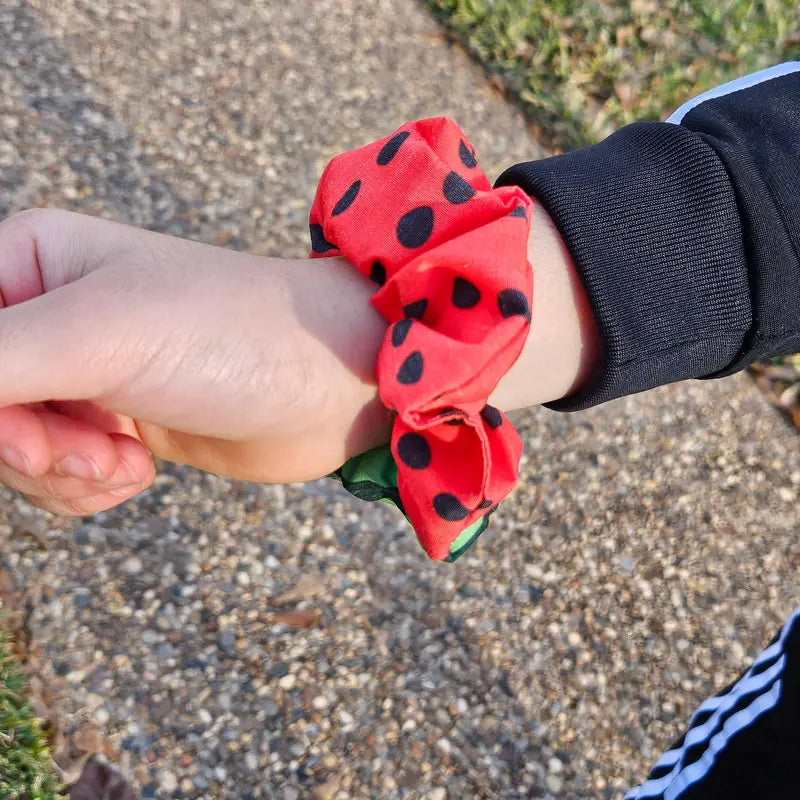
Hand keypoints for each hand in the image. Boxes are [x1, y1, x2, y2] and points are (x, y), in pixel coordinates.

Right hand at [0, 203, 597, 516]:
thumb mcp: (100, 336)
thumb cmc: (235, 334)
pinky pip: (61, 476)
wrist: (336, 382)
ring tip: (125, 460)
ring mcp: (86, 373)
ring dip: (62, 474)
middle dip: (26, 448)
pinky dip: (90, 488)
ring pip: (15, 450)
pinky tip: (140, 470)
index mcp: (31, 263)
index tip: (32, 437)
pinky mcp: (118, 422)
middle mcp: (50, 315)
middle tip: (92, 450)